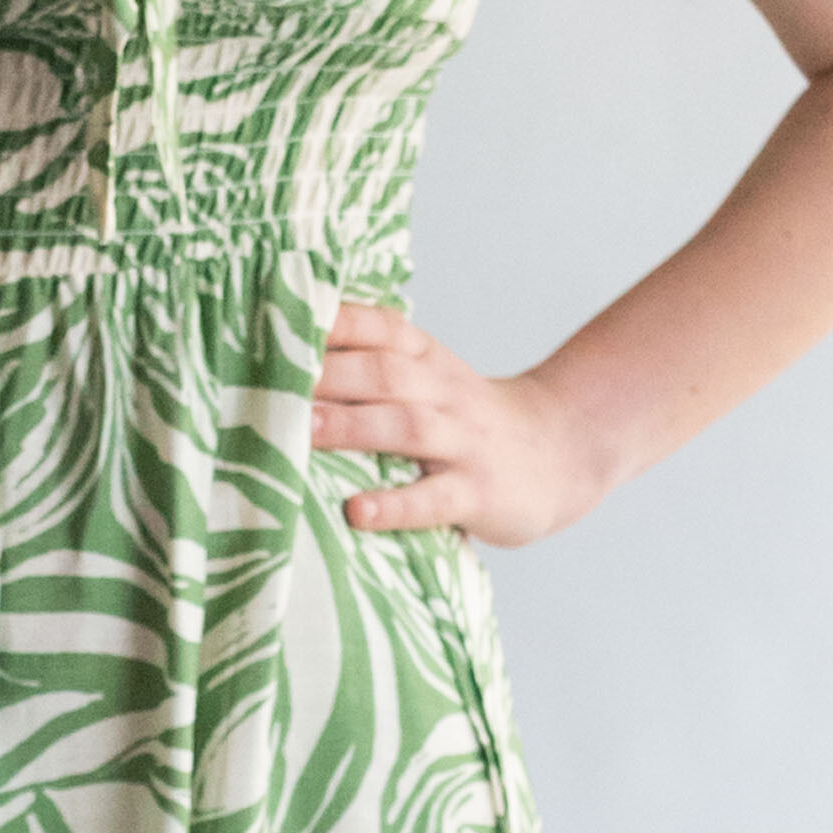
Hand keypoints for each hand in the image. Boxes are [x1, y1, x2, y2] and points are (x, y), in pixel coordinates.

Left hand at [309, 302, 611, 550]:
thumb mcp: (432, 380)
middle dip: (328, 375)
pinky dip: (393, 505)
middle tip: (271, 381)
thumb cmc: (469, 421)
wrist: (562, 453)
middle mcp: (445, 393)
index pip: (383, 328)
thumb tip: (283, 367)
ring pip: (406, 428)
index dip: (335, 322)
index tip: (281, 321)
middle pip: (385, 374)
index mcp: (429, 361)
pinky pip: (433, 498)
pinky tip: (357, 511)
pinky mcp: (477, 493)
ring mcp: (464, 443)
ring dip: (350, 427)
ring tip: (301, 431)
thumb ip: (374, 369)